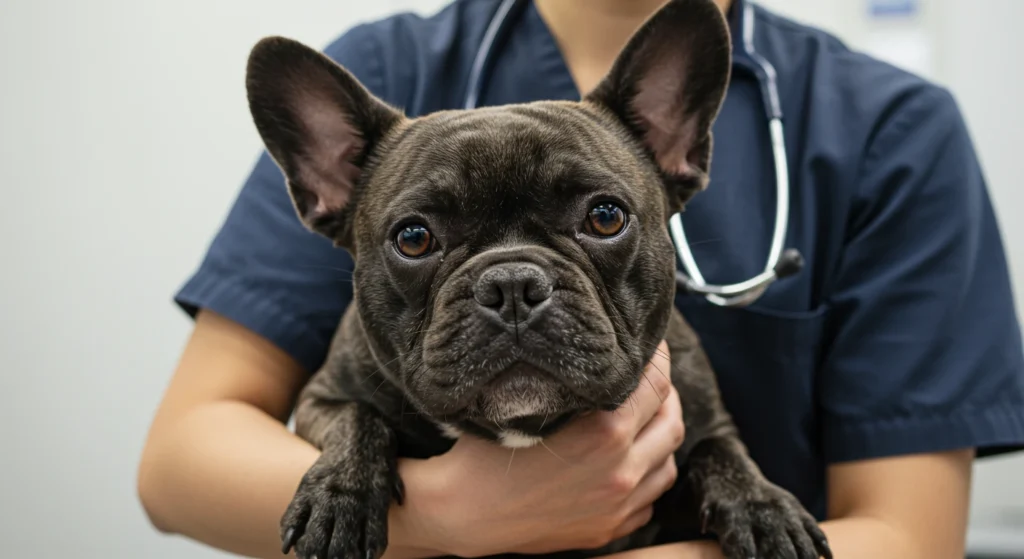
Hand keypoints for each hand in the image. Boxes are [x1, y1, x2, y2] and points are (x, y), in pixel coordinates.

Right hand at [398, 341, 681, 557]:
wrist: (463, 512)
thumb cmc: (488, 451)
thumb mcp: (533, 404)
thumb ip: (580, 386)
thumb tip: (608, 360)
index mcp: (604, 433)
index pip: (655, 384)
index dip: (658, 359)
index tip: (651, 347)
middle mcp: (621, 470)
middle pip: (672, 422)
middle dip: (666, 395)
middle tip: (651, 379)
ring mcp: (619, 505)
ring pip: (668, 463)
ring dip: (661, 438)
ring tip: (644, 421)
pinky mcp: (610, 529)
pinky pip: (649, 500)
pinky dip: (647, 476)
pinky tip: (628, 462)